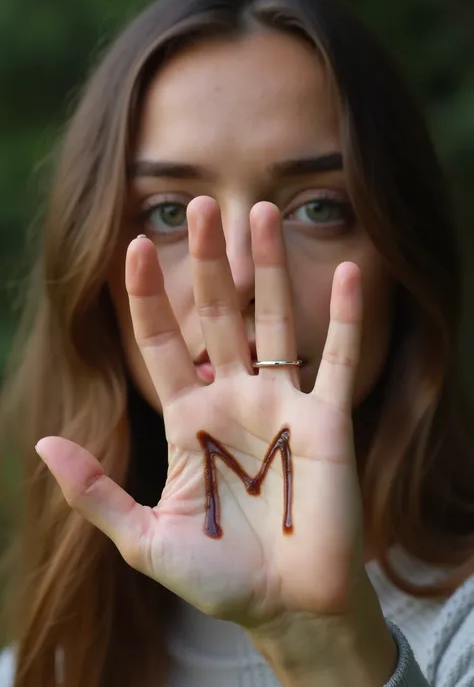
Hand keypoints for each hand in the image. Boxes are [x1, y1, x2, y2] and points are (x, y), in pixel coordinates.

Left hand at [36, 196, 366, 630]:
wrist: (287, 606)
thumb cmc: (218, 576)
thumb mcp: (145, 539)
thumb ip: (96, 492)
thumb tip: (41, 445)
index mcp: (190, 419)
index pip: (163, 344)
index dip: (148, 298)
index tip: (135, 247)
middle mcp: (235, 400)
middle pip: (217, 316)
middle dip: (208, 263)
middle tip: (200, 207)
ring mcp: (283, 406)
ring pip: (275, 322)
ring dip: (270, 270)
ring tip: (262, 215)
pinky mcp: (327, 421)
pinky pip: (340, 359)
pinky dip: (346, 317)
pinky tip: (350, 272)